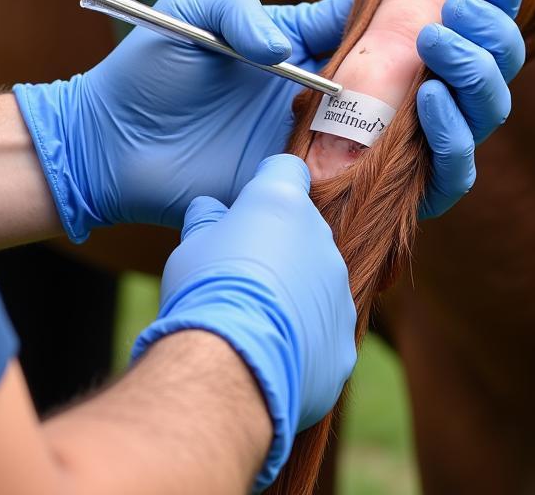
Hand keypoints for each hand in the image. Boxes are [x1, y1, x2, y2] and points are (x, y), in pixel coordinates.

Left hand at [14, 0, 526, 240]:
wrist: (112, 147)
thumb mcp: (193, 16)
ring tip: (441, 63)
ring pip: (458, 126)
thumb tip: (295, 47)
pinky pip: (427, 186)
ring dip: (473, 91)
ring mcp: (355, 145)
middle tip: (460, 22)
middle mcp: (354, 94)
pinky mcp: (346, 194)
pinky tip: (429, 110)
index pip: (412, 19)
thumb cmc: (149, 73)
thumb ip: (244, 14)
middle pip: (455, 72)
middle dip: (484, 42)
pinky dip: (448, 154)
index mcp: (323, 44)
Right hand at [132, 156, 356, 488]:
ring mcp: (338, 291)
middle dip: (279, 245)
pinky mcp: (343, 339)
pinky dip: (302, 338)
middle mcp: (320, 238)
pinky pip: (323, 331)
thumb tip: (208, 209)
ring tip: (252, 320)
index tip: (247, 210)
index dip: (267, 185)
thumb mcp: (191, 245)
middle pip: (303, 230)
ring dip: (293, 292)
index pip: (286, 171)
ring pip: (317, 281)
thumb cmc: (204, 290)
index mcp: (282, 202)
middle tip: (241, 273)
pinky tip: (269, 352)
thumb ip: (206, 222)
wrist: (232, 362)